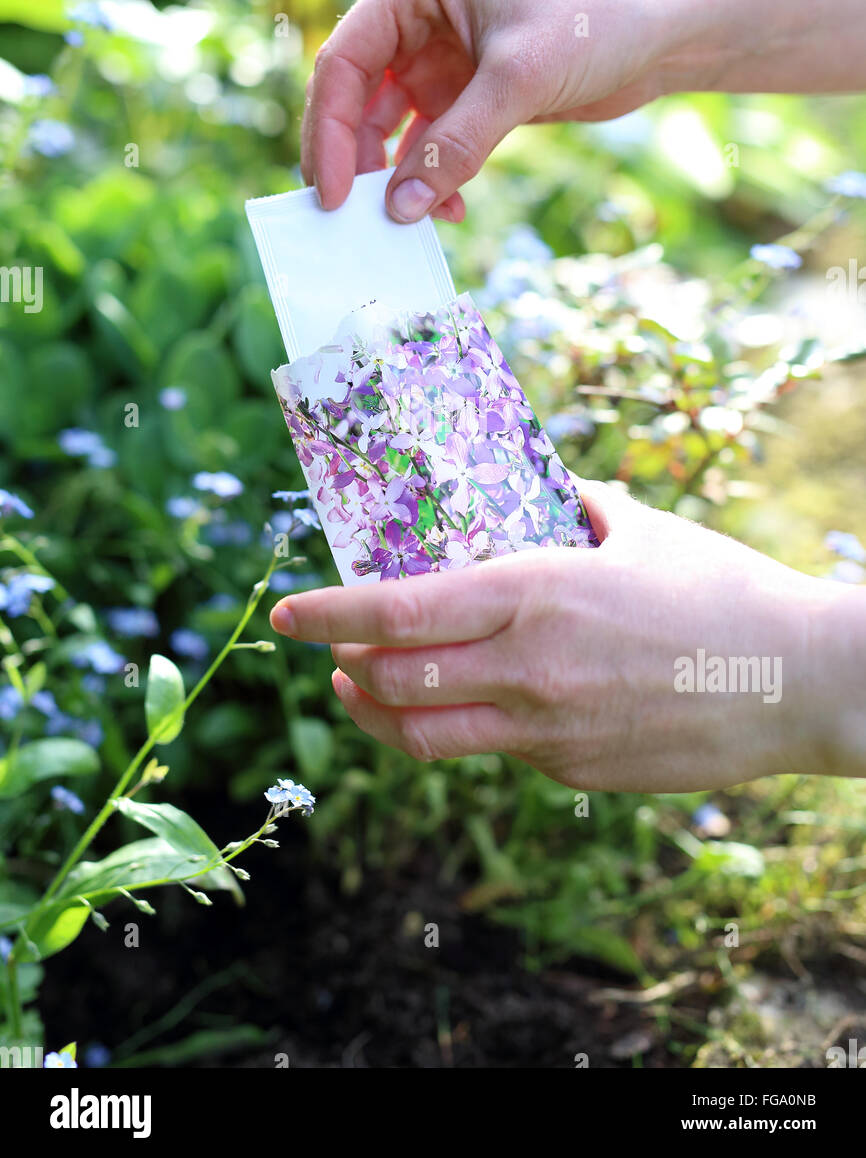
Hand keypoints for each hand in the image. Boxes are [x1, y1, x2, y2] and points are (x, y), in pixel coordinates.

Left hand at [270, 483, 865, 791]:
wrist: (800, 682)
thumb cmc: (723, 591)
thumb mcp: (641, 528)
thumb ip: (574, 507)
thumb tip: (536, 490)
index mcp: (536, 593)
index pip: (401, 610)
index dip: (331, 615)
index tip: (287, 615)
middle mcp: (528, 668)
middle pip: (397, 681)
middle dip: (346, 667)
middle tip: (330, 654)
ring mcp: (549, 730)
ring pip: (429, 737)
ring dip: (380, 714)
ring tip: (363, 691)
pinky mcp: (574, 771)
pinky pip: (494, 751)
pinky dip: (462, 728)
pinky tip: (471, 704)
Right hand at [302, 0, 865, 222]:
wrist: (664, 32)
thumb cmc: (595, 23)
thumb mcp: (519, 80)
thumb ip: (457, 145)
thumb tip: (400, 210)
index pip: (345, 60)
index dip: (331, 129)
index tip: (333, 193)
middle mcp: (418, 19)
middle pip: (357, 98)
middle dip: (355, 161)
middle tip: (354, 220)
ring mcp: (440, 59)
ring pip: (390, 130)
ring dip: (397, 179)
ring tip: (408, 222)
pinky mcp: (468, 94)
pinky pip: (430, 146)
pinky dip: (432, 179)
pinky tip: (450, 209)